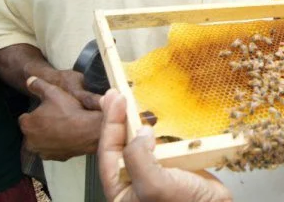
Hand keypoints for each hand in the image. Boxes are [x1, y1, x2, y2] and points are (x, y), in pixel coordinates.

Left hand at [20, 76, 102, 160]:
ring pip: (42, 141)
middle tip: (56, 116)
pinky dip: (59, 144)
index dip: (36, 112)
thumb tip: (28, 79)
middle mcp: (31, 141)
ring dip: (49, 136)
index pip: (24, 117)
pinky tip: (69, 135)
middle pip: (33, 131)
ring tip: (64, 126)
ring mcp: (43, 152)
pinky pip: (54, 149)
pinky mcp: (56, 158)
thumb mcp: (53, 92)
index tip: (48, 109)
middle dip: (40, 125)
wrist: (89, 130)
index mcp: (27, 125)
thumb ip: (38, 85)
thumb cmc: (70, 111)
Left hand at [99, 89, 231, 201]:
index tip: (115, 98)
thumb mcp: (153, 185)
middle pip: (121, 144)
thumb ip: (138, 157)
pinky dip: (161, 129)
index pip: (108, 151)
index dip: (110, 122)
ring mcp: (154, 173)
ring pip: (141, 142)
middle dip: (118, 119)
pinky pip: (163, 144)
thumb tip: (140, 131)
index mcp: (121, 189)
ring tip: (131, 101)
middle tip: (116, 95)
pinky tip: (158, 118)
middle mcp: (134, 180)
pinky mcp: (174, 167)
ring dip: (137, 121)